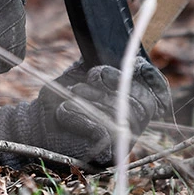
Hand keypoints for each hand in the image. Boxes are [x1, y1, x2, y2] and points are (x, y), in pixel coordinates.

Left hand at [0, 57, 169, 166]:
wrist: (35, 126)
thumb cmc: (60, 99)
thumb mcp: (81, 74)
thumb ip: (100, 61)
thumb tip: (115, 40)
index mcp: (130, 104)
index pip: (158, 93)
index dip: (152, 77)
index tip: (134, 62)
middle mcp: (131, 125)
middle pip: (143, 102)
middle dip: (116, 83)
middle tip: (91, 77)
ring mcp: (121, 142)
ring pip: (123, 114)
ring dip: (94, 99)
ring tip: (72, 95)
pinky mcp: (106, 154)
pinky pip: (104, 129)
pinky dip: (81, 116)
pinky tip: (64, 111)